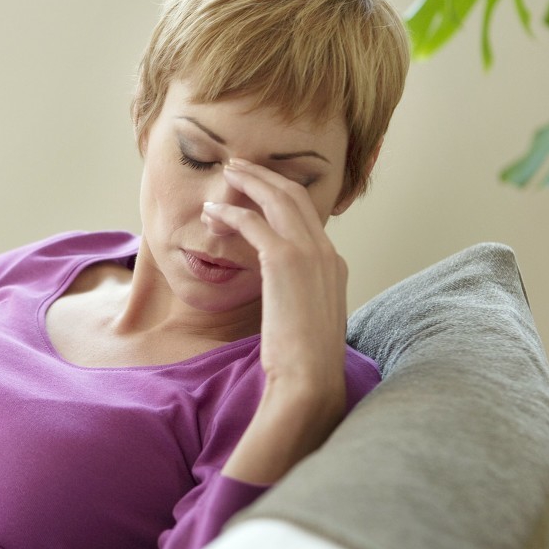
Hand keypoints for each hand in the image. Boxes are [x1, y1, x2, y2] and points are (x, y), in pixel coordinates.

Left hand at [202, 159, 349, 482]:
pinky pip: (254, 223)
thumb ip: (300, 298)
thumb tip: (285, 298)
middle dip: (266, 177)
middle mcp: (327, 252)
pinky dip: (232, 213)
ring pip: (278, 199)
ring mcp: (310, 253)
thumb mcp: (308, 321)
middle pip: (296, 196)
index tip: (258, 188)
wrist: (311, 380)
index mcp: (335, 265)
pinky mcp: (285, 261)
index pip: (309, 217)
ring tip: (226, 175)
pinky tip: (213, 213)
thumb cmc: (304, 363)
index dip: (281, 196)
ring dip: (249, 183)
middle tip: (239, 167)